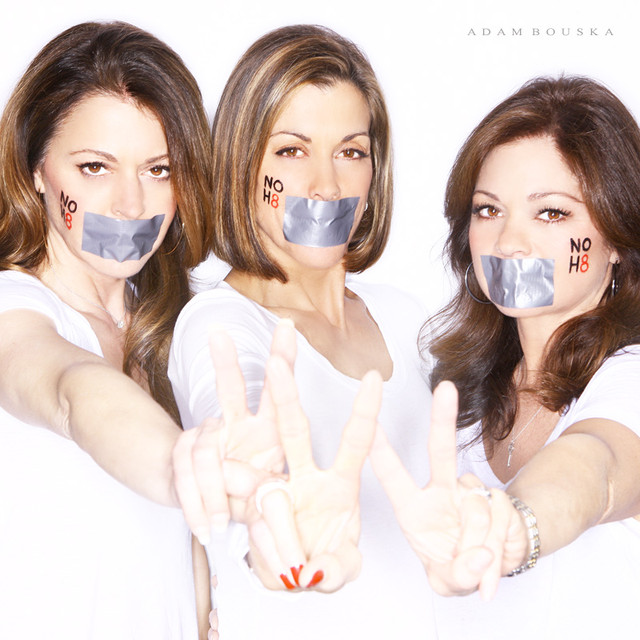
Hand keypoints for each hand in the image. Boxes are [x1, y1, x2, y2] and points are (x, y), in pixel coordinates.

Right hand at [172, 321, 295, 543]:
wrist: (219, 516)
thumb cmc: (259, 507)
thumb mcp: (277, 505)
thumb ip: (275, 498)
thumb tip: (265, 490)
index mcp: (272, 430)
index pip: (276, 390)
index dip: (284, 359)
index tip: (287, 327)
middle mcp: (240, 426)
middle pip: (230, 390)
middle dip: (226, 362)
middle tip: (218, 335)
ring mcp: (210, 439)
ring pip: (204, 450)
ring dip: (213, 491)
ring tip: (220, 523)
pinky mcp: (187, 458)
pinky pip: (186, 476)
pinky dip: (197, 505)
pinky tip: (205, 525)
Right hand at [247, 354, 382, 592]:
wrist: (292, 574)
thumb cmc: (325, 560)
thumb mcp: (339, 569)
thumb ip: (335, 569)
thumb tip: (312, 571)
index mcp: (339, 484)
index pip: (355, 442)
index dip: (364, 411)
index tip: (371, 377)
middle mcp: (302, 472)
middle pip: (292, 424)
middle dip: (285, 387)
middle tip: (278, 351)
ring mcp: (267, 481)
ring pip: (248, 456)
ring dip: (230, 483)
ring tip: (261, 547)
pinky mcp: (240, 497)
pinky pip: (226, 500)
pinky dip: (236, 527)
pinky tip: (230, 541)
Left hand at [370, 381, 527, 599]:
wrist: (493, 569)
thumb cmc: (455, 566)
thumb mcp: (448, 581)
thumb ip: (459, 575)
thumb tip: (481, 554)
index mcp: (413, 510)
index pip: (393, 476)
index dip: (380, 450)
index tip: (371, 422)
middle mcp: (440, 492)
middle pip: (440, 450)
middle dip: (442, 418)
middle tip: (446, 389)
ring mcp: (470, 492)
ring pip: (477, 505)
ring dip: (481, 542)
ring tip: (478, 562)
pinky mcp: (498, 498)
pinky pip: (500, 515)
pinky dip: (500, 544)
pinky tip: (493, 555)